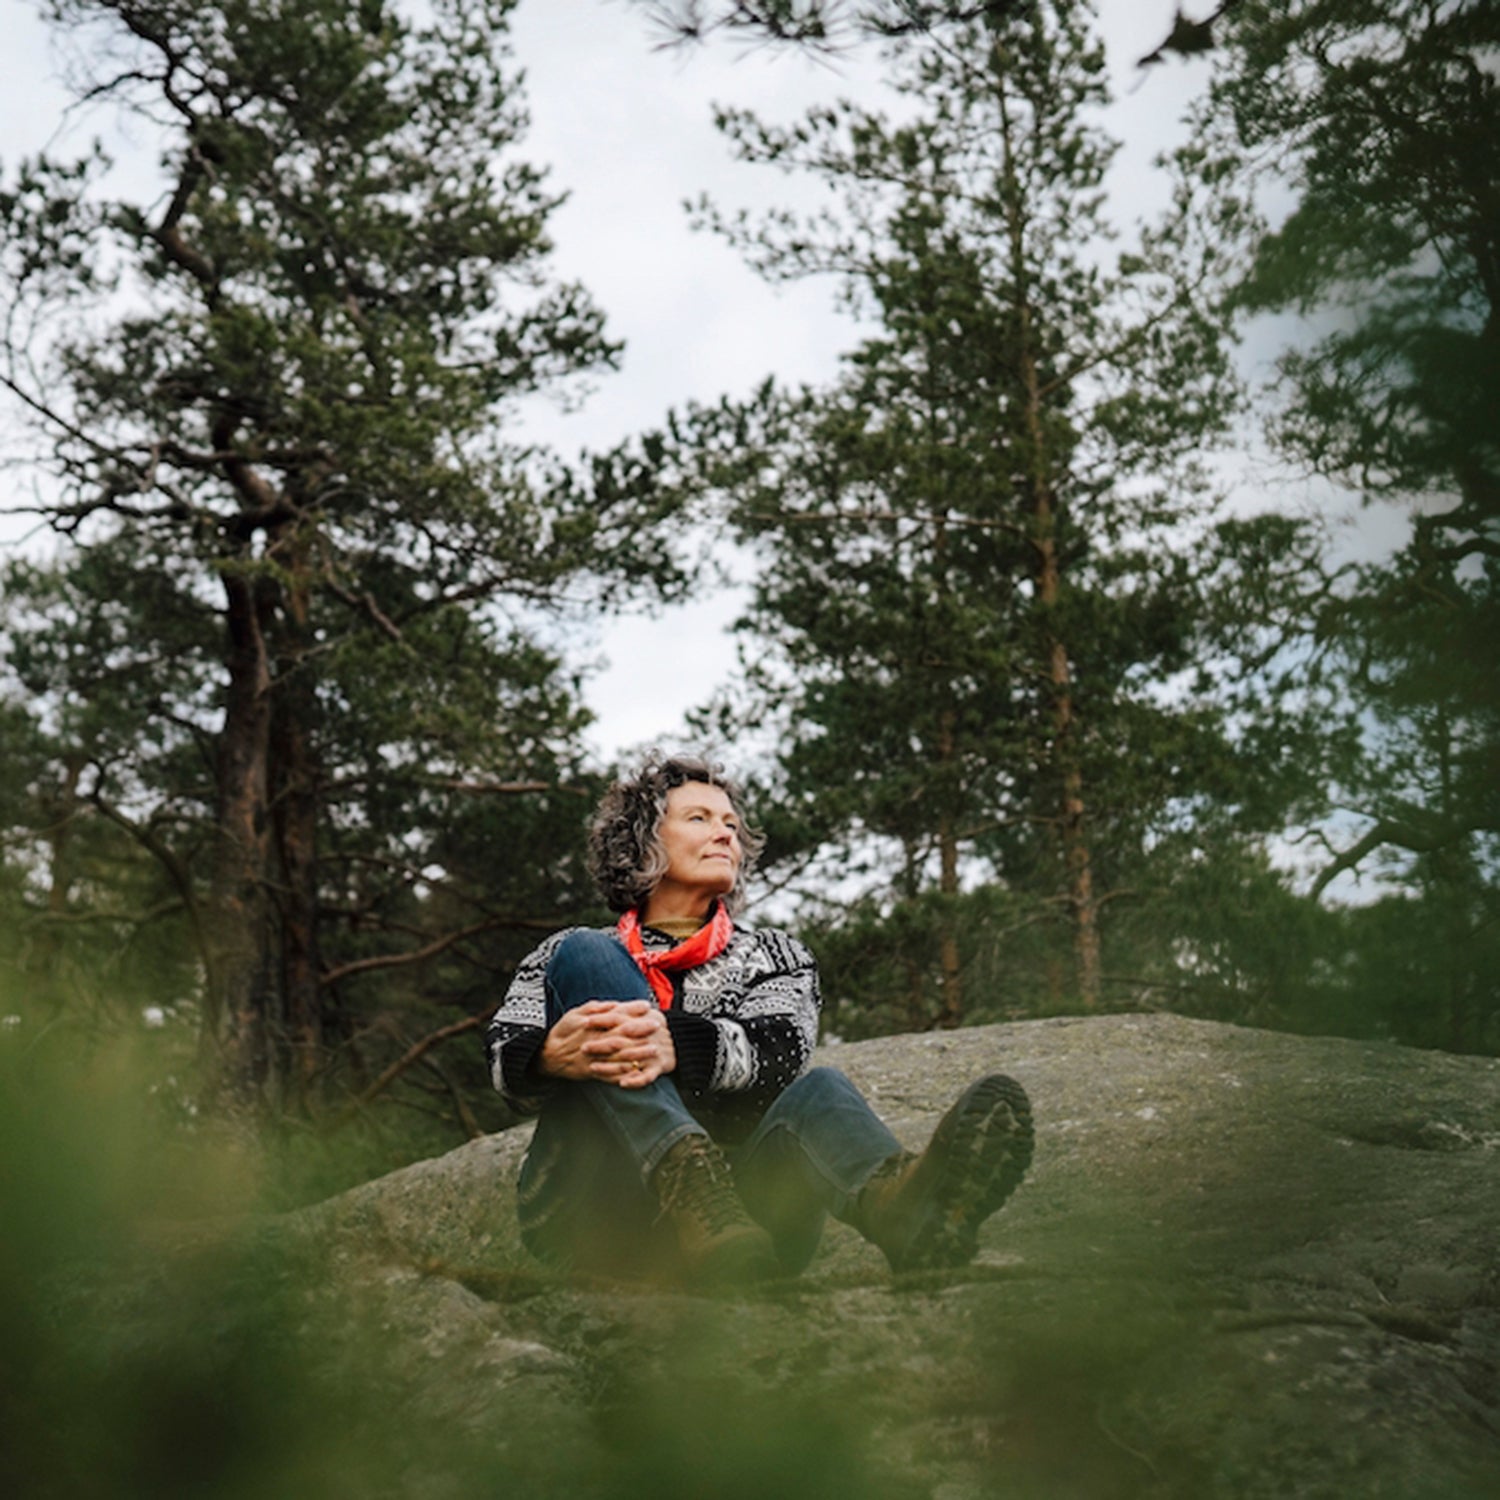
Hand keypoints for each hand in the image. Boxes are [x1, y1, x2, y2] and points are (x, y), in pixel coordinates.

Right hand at [539, 1000, 675, 1087]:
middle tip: (657, 1025)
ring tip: (654, 1049)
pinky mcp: (593, 1072)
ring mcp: (595, 1058)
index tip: (648, 1006)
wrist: (548, 1056)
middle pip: (621, 1035)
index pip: (616, 1015)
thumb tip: (614, 1004)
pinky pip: (612, 1074)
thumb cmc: (564, 1032)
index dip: (632, 1011)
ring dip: (638, 1053)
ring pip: (619, 1056)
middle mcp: (595, 1041)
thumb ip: (596, 1008)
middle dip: (640, 1030)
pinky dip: (625, 1074)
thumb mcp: (575, 1013)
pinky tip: (639, 1072)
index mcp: (592, 1025)